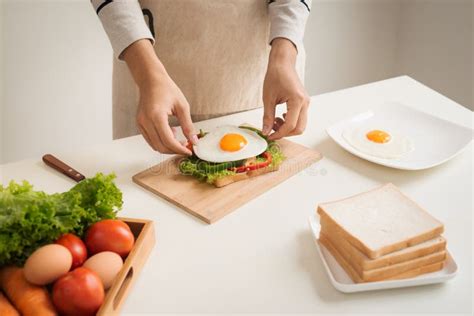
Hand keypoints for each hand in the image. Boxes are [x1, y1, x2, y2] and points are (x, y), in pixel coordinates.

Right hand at [123, 39, 195, 154]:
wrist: (151, 80)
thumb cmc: (166, 89)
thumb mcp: (182, 106)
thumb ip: (188, 125)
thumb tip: (194, 141)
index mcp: (156, 115)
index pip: (168, 140)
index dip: (179, 149)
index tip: (189, 151)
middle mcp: (145, 121)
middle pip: (160, 146)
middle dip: (174, 150)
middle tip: (186, 147)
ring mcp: (140, 123)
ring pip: (154, 145)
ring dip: (168, 147)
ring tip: (178, 137)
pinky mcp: (139, 124)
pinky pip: (150, 140)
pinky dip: (161, 141)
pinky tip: (170, 132)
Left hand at [262, 38, 309, 139]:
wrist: (282, 63)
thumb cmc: (276, 75)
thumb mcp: (268, 98)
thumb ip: (267, 117)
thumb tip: (265, 131)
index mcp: (297, 100)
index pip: (290, 125)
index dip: (279, 133)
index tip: (269, 136)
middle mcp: (305, 102)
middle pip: (299, 128)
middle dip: (285, 133)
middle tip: (271, 130)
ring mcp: (306, 103)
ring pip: (301, 125)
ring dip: (287, 128)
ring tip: (274, 121)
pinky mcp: (304, 103)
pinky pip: (300, 118)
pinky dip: (290, 122)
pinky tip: (279, 117)